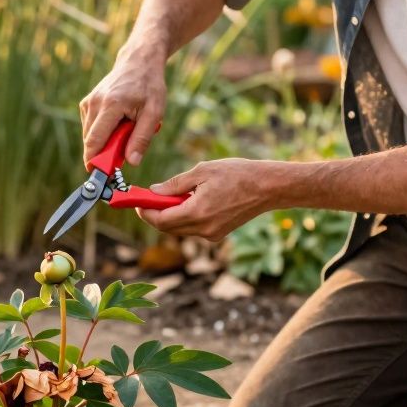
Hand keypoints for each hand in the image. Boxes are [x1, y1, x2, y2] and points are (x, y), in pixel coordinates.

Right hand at [79, 48, 167, 165]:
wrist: (138, 61)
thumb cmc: (149, 86)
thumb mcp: (154, 112)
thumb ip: (142, 138)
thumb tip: (132, 162)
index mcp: (111, 105)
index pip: (95, 141)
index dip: (94, 161)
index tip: (99, 175)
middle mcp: (95, 103)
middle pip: (90, 141)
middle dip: (102, 154)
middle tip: (121, 156)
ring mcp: (88, 102)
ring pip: (89, 135)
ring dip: (104, 142)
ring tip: (124, 132)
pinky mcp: (87, 103)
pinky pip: (90, 127)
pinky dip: (102, 132)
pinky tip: (117, 124)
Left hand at [137, 159, 282, 241]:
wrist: (269, 187)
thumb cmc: (237, 174)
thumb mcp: (202, 171)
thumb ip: (175, 184)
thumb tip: (154, 191)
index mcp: (197, 213)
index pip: (160, 220)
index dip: (145, 212)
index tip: (137, 202)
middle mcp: (203, 229)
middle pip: (168, 228)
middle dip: (155, 214)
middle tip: (148, 199)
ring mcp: (212, 234)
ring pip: (180, 229)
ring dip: (170, 215)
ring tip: (171, 196)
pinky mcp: (218, 233)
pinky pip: (193, 228)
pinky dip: (185, 217)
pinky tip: (190, 202)